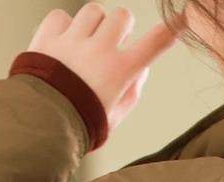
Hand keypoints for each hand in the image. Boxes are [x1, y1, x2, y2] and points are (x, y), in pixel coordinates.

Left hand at [28, 5, 176, 130]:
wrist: (40, 126)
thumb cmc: (79, 128)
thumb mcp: (113, 119)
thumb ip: (131, 93)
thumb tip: (141, 69)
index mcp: (120, 72)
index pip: (153, 45)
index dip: (170, 31)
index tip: (183, 18)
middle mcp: (99, 50)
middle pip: (122, 16)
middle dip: (121, 26)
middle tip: (113, 41)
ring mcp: (72, 41)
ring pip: (93, 11)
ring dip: (93, 24)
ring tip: (85, 45)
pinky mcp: (48, 37)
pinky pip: (60, 16)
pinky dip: (63, 26)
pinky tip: (61, 44)